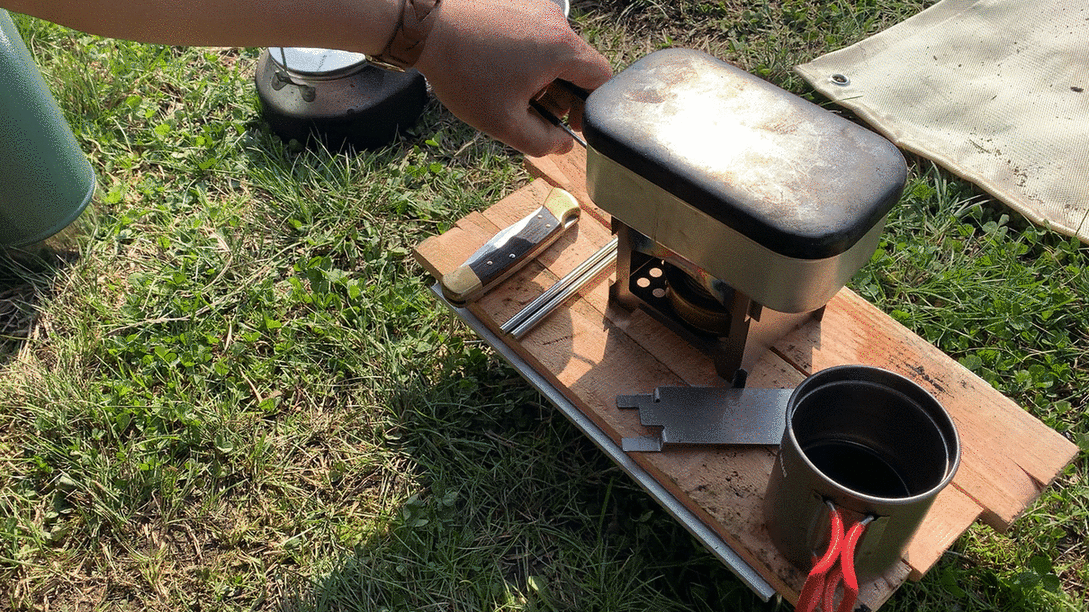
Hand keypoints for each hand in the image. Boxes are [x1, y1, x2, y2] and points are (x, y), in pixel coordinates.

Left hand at [414, 0, 611, 155]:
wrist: (424, 27)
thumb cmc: (464, 72)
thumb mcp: (504, 123)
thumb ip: (542, 142)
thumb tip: (562, 144)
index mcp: (562, 48)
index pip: (602, 78)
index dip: (591, 107)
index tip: (569, 123)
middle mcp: (555, 20)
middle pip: (576, 64)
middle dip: (561, 94)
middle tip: (533, 111)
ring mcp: (534, 6)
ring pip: (552, 50)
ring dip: (540, 75)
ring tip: (507, 90)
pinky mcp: (515, 1)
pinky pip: (532, 34)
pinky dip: (524, 55)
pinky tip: (495, 68)